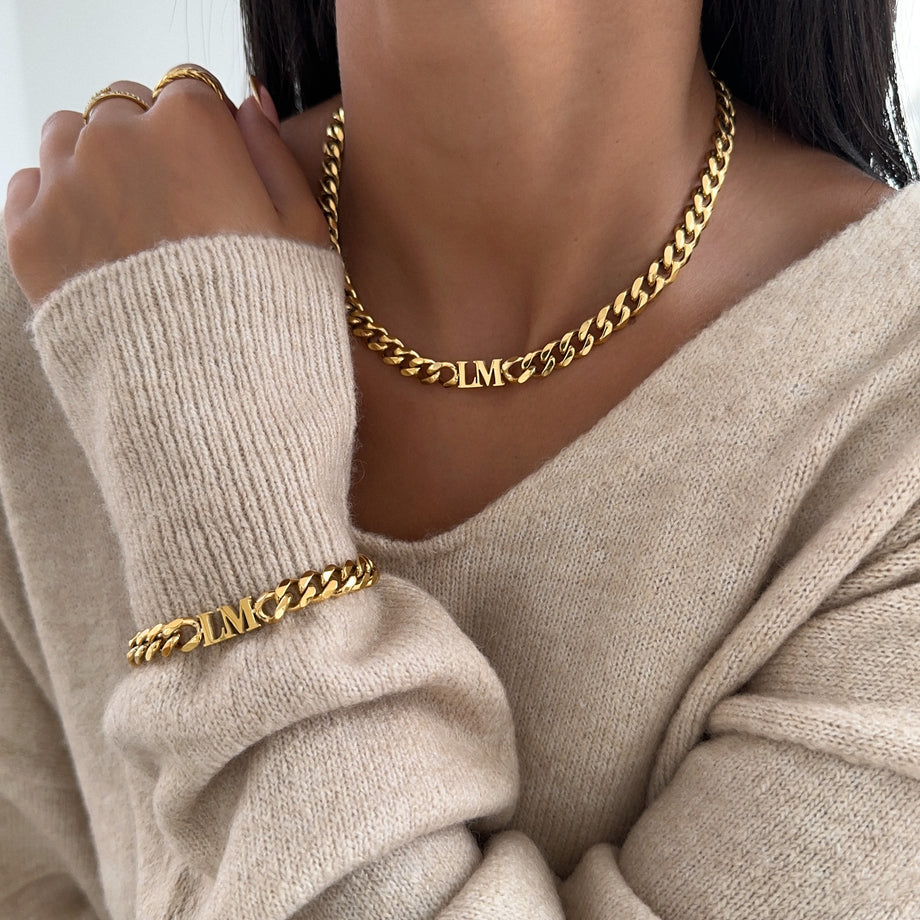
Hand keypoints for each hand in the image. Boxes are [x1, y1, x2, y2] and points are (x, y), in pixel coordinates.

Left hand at [4, 68, 328, 305]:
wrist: (207, 401)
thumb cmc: (268, 320)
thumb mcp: (305, 234)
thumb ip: (272, 154)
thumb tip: (250, 99)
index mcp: (192, 127)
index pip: (189, 91)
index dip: (206, 134)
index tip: (214, 174)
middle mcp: (118, 139)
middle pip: (124, 109)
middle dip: (147, 143)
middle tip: (174, 208)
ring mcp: (66, 185)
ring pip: (69, 135)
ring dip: (95, 162)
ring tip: (130, 225)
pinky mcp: (29, 236)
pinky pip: (30, 185)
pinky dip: (56, 201)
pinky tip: (94, 243)